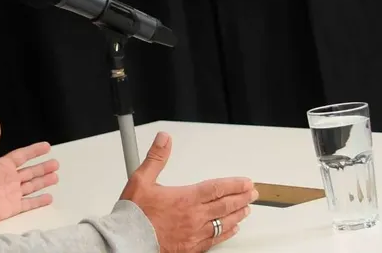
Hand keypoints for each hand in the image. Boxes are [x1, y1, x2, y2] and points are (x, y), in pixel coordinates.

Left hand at [0, 119, 59, 227]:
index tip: (47, 146)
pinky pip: (29, 204)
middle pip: (30, 171)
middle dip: (43, 167)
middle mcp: (9, 179)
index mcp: (3, 166)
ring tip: (55, 177)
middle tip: (56, 164)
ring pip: (32, 186)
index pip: (23, 156)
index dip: (34, 151)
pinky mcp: (13, 207)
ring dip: (43, 181)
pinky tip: (49, 198)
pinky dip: (39, 201)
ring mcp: (12, 193)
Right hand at [119, 132, 256, 252]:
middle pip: (225, 205)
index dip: (235, 184)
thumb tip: (165, 139)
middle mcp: (194, 216)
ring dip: (237, 215)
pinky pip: (215, 240)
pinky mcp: (191, 247)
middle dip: (241, 197)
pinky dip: (226, 233)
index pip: (217, 188)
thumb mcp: (141, 179)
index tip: (246, 182)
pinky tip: (232, 230)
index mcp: (186, 198)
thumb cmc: (134, 214)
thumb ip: (156, 158)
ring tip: (247, 209)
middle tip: (253, 193)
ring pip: (223, 223)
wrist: (128, 240)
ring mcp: (195, 234)